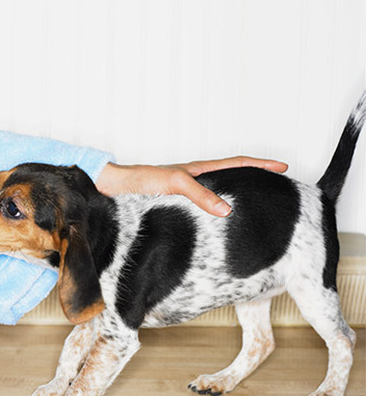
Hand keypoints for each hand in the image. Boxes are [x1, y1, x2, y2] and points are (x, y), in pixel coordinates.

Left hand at [95, 156, 287, 216]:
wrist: (112, 190)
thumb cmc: (139, 181)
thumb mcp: (174, 184)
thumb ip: (200, 195)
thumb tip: (227, 210)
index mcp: (198, 170)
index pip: (236, 164)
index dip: (260, 166)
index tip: (282, 168)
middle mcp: (193, 182)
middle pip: (230, 180)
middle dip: (253, 184)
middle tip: (275, 193)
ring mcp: (184, 196)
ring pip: (216, 198)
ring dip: (234, 203)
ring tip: (252, 214)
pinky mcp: (174, 210)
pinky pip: (201, 214)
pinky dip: (214, 219)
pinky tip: (217, 232)